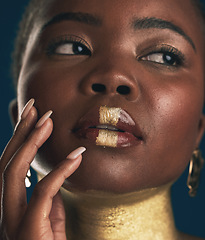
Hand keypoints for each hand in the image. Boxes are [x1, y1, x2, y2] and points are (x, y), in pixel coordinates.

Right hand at [0, 99, 85, 239]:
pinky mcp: (29, 232)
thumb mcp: (50, 220)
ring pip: (13, 173)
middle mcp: (4, 212)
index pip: (9, 165)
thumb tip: (51, 175)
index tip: (32, 115)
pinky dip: (59, 171)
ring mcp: (12, 223)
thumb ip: (49, 198)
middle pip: (5, 163)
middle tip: (36, 107)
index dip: (18, 138)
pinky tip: (77, 155)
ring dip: (31, 143)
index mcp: (10, 207)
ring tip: (49, 121)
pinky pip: (42, 193)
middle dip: (19, 132)